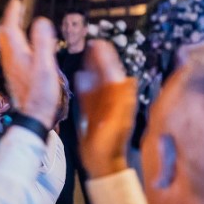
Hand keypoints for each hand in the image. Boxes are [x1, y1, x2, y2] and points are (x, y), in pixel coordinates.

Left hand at [0, 0, 60, 127]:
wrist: (33, 116)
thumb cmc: (40, 93)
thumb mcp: (45, 66)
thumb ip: (42, 43)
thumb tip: (40, 21)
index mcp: (16, 54)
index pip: (9, 28)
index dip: (12, 13)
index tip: (16, 2)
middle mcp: (10, 59)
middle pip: (5, 35)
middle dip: (9, 20)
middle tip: (16, 9)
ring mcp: (11, 68)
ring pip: (7, 44)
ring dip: (11, 31)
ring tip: (18, 23)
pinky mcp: (14, 75)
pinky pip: (11, 53)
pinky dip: (16, 43)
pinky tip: (23, 47)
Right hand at [75, 39, 135, 177]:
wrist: (102, 161)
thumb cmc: (112, 142)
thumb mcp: (119, 119)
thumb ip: (123, 100)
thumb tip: (127, 78)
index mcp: (120, 94)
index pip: (112, 68)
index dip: (104, 54)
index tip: (94, 42)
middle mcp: (111, 95)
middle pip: (102, 70)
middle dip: (93, 57)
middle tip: (82, 42)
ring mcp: (99, 101)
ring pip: (92, 79)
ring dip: (86, 66)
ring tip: (77, 52)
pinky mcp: (89, 109)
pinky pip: (84, 91)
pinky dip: (81, 82)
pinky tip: (76, 74)